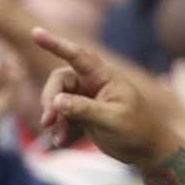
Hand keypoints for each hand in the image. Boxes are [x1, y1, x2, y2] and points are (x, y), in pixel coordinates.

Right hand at [32, 27, 173, 164]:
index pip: (77, 56)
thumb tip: (57, 102)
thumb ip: (85, 110)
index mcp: (104, 77)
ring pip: (59, 99)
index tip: (36, 33)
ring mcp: (87, 98)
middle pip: (60, 80)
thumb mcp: (112, 120)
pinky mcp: (84, 115)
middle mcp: (93, 83)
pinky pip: (64, 117)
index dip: (56, 44)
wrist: (148, 151)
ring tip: (58, 138)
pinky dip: (61, 129)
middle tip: (47, 120)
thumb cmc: (137, 131)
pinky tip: (62, 143)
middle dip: (50, 98)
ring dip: (55, 117)